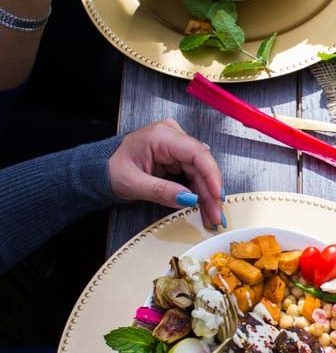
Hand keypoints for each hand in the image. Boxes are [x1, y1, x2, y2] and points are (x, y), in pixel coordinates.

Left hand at [108, 119, 225, 229]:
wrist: (100, 169)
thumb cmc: (111, 169)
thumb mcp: (133, 183)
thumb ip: (162, 191)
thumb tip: (189, 200)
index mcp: (161, 136)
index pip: (197, 153)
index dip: (211, 175)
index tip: (218, 196)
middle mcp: (173, 137)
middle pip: (202, 165)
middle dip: (210, 192)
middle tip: (216, 215)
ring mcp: (176, 147)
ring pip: (201, 172)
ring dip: (207, 196)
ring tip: (211, 216)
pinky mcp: (177, 158)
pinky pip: (195, 175)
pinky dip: (200, 193)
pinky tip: (204, 207)